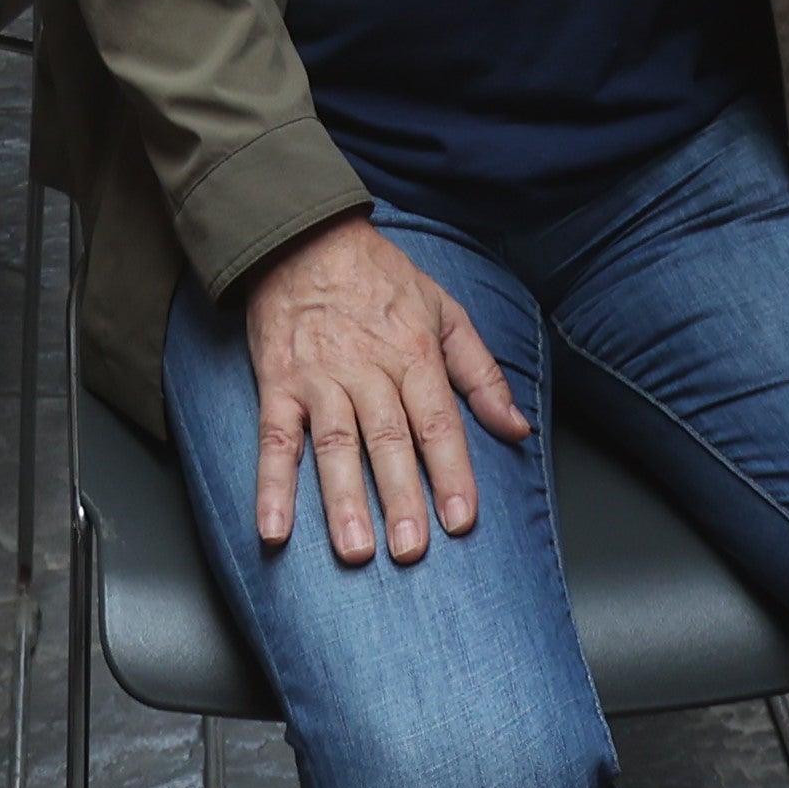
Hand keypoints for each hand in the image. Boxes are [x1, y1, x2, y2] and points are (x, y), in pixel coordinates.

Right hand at [238, 213, 527, 564]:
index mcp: (413, 354)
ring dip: (342, 500)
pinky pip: (274, 439)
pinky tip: (274, 528)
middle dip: (400, 498)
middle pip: (387, 440)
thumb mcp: (445, 311)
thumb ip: (481, 375)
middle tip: (410, 550)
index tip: (461, 519)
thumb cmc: (380, 278)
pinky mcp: (278, 384)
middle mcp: (367, 370)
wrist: (305, 236)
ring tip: (354, 550)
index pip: (437, 422)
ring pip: (334, 445)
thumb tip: (517, 428)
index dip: (451, 472)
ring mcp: (319, 379)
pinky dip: (272, 485)